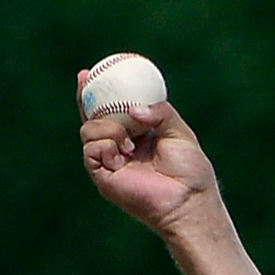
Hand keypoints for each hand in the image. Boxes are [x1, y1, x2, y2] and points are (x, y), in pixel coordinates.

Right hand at [78, 73, 219, 236]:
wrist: (188, 201)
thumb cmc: (190, 172)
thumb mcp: (179, 131)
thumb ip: (160, 112)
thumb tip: (133, 109)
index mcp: (136, 137)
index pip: (112, 112)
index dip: (98, 93)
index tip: (90, 73)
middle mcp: (120, 149)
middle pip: (92, 119)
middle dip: (85, 98)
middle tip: (84, 80)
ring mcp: (110, 164)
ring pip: (88, 131)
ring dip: (107, 126)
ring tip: (130, 140)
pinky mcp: (103, 178)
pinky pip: (91, 150)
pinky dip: (105, 143)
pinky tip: (124, 151)